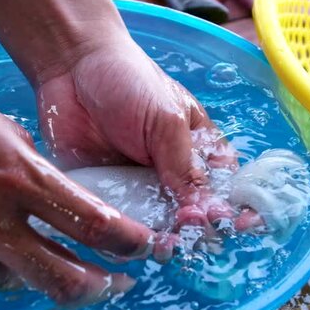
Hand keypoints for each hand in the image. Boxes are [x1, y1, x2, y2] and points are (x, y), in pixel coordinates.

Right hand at [0, 68, 169, 306]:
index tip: (142, 247)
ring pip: (22, 284)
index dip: (127, 243)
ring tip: (55, 265)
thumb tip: (44, 180)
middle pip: (66, 279)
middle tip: (114, 282)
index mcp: (18, 175)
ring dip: (45, 277)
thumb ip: (23, 159)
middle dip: (99, 287)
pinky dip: (0, 269)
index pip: (92, 223)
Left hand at [36, 34, 238, 231]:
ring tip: (165, 242)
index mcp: (199, 150)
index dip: (236, 207)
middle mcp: (173, 173)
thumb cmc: (129, 80)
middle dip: (200, 229)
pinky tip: (132, 240)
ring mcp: (140, 187)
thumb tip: (202, 210)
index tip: (238, 222)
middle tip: (192, 228)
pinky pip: (121, 223)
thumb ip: (183, 165)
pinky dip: (127, 237)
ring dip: (166, 240)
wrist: (71, 67)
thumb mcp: (166, 120)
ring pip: (159, 227)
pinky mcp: (108, 194)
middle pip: (195, 215)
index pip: (226, 187)